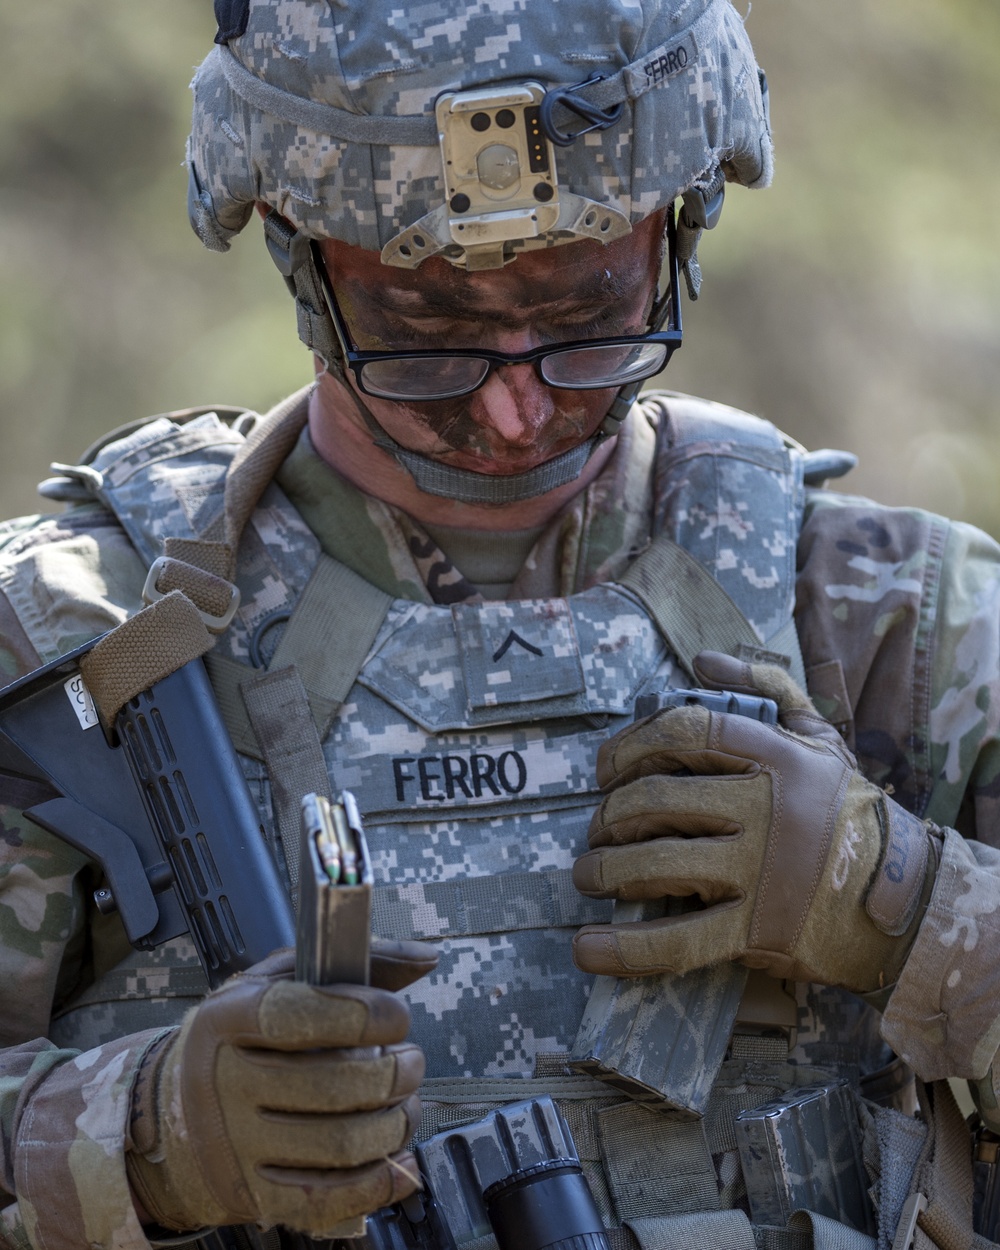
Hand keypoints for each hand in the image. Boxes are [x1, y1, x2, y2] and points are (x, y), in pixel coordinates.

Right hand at [127, 938, 437, 1234]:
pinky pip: (327, 1200)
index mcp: (231, 1019)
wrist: (167, 1115)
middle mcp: (226, 1082)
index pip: (297, 1015)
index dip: (362, 1014)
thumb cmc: (240, 1038)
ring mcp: (237, 1145)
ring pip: (340, 1143)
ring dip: (396, 1124)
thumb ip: (356, 963)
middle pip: (332, 1085)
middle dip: (396, 1073)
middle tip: (410, 1062)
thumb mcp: (279, 981)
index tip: (395, 1016)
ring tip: (406, 1106)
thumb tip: (425, 957)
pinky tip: (397, 1160)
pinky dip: (378, 1183)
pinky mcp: (252, 1195)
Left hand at [572, 651, 938, 992]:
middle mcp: (766, 809)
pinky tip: (588, 947)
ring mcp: (760, 872)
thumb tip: (703, 660)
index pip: (685, 731)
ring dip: (603, 869)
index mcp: (778, 757)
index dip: (629, 743)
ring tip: (588, 874)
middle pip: (655, 798)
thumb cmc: (848, 814)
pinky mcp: (757, 930)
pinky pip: (676, 941)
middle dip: (608, 814)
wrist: (906, 903)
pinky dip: (625, 948)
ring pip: (654, 862)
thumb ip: (767, 691)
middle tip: (598, 830)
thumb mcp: (822, 740)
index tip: (607, 767)